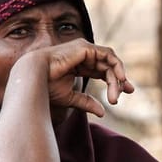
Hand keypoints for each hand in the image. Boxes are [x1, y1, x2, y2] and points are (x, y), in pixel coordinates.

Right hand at [15, 39, 135, 117]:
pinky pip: (108, 56)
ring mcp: (84, 49)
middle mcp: (82, 55)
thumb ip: (86, 102)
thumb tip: (103, 113)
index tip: (122, 95)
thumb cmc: (45, 88)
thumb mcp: (70, 97)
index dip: (114, 82)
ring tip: (119, 92)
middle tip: (129, 92)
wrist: (32, 79)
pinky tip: (120, 80)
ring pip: (110, 62)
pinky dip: (116, 67)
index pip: (102, 71)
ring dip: (118, 77)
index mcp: (78, 65)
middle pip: (108, 67)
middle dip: (121, 80)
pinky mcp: (85, 48)